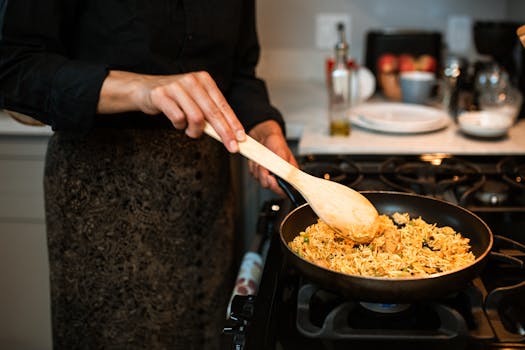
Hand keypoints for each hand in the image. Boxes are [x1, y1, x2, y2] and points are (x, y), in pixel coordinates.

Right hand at [97, 70, 244, 151]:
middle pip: (213, 112)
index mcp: (204, 80)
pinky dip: (180, 126)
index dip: (233, 123)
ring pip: (196, 117)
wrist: (145, 89)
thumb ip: (210, 113)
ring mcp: (176, 86)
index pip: (223, 106)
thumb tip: (229, 134)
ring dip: (196, 131)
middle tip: (231, 147)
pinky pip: (178, 118)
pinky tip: (177, 123)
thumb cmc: (174, 98)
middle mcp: (192, 81)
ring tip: (191, 132)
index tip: (241, 138)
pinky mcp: (161, 95)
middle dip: (224, 133)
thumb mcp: (195, 101)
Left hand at [248, 120, 297, 196]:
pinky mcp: (258, 173)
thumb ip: (284, 166)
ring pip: (260, 180)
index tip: (272, 179)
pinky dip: (254, 166)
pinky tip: (258, 159)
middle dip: (265, 175)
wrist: (265, 137)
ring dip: (259, 168)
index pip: (285, 190)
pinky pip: (253, 174)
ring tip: (263, 158)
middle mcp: (278, 177)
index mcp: (288, 174)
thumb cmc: (277, 143)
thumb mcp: (282, 152)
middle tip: (265, 166)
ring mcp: (267, 176)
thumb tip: (287, 176)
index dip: (278, 188)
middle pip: (270, 187)